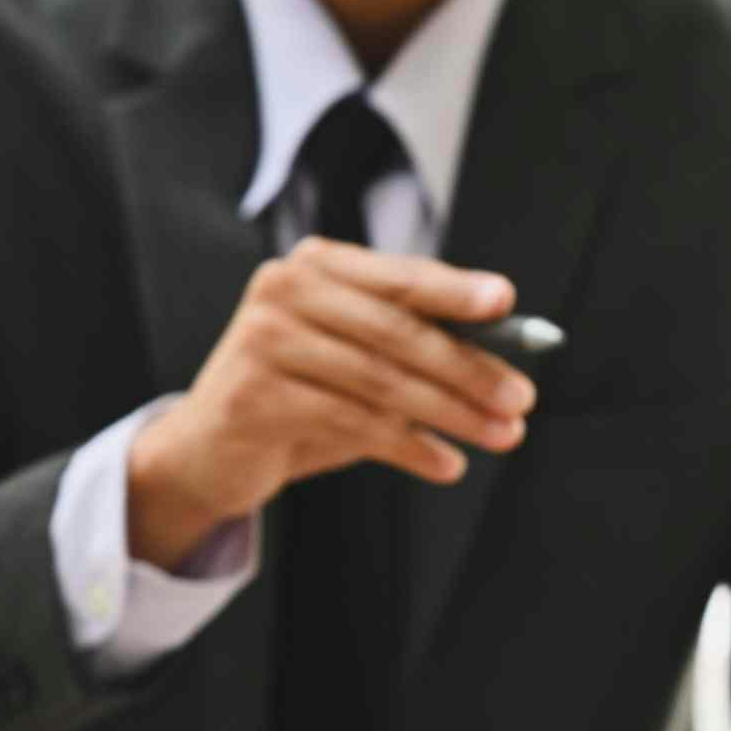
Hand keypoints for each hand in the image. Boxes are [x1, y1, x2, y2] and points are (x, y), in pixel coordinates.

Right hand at [124, 238, 537, 567]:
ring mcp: (264, 341)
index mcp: (316, 266)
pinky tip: (446, 464)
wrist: (209, 449)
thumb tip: (503, 360)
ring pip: (382, 382)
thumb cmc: (299, 396)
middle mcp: (285, 291)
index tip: (506, 302)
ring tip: (501, 436)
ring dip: (452, 414)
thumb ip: (411, 345)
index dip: (455, 290)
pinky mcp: (255, 397)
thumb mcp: (355, 358)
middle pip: (397, 332)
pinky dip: (410, 447)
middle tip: (520, 399)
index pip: (399, 277)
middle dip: (469, 368)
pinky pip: (354, 424)